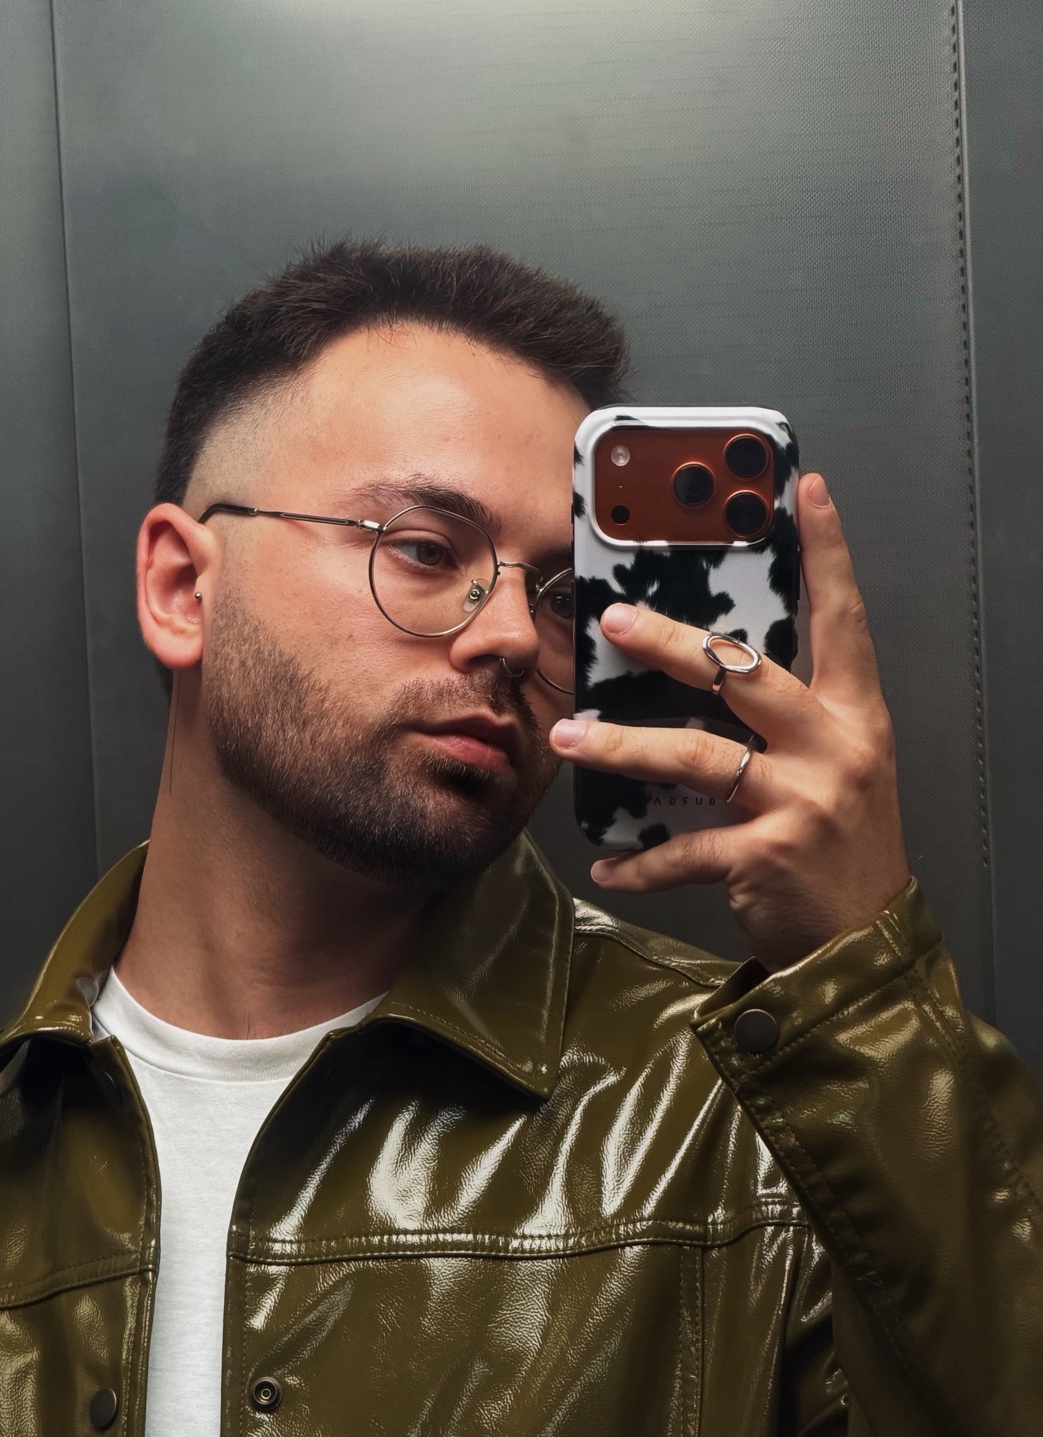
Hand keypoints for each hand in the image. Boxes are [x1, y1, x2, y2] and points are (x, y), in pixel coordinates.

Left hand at [549, 474, 910, 971]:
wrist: (865, 943)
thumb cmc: (839, 845)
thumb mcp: (835, 767)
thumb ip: (786, 719)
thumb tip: (706, 668)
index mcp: (853, 716)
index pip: (843, 620)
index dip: (827, 554)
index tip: (803, 492)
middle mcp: (834, 748)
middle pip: (744, 675)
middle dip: (672, 643)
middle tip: (614, 619)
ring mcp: (803, 801)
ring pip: (697, 756)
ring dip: (623, 746)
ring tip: (572, 738)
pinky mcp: (768, 855)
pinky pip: (685, 849)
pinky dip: (640, 862)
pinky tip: (608, 865)